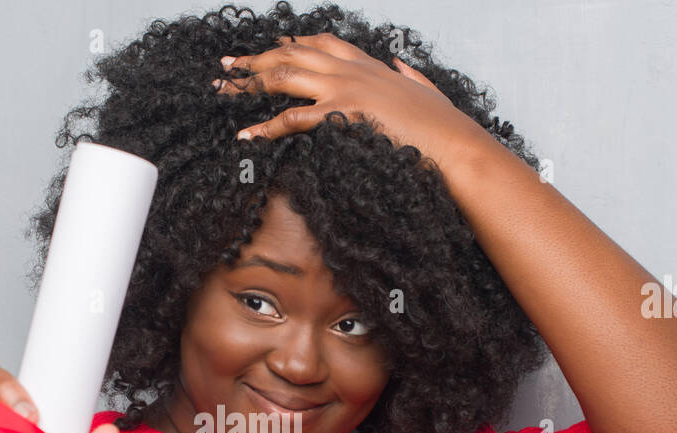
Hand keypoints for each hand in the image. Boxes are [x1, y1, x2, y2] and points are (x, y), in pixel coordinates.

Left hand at [214, 32, 468, 166]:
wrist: (454, 144)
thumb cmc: (444, 126)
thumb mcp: (428, 91)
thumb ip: (411, 76)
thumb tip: (402, 65)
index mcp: (369, 65)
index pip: (322, 44)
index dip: (293, 43)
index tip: (271, 45)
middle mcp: (351, 70)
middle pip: (291, 55)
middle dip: (255, 59)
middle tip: (227, 66)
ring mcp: (345, 89)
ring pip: (284, 76)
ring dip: (248, 82)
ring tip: (222, 89)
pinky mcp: (342, 114)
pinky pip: (293, 119)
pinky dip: (265, 127)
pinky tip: (246, 135)